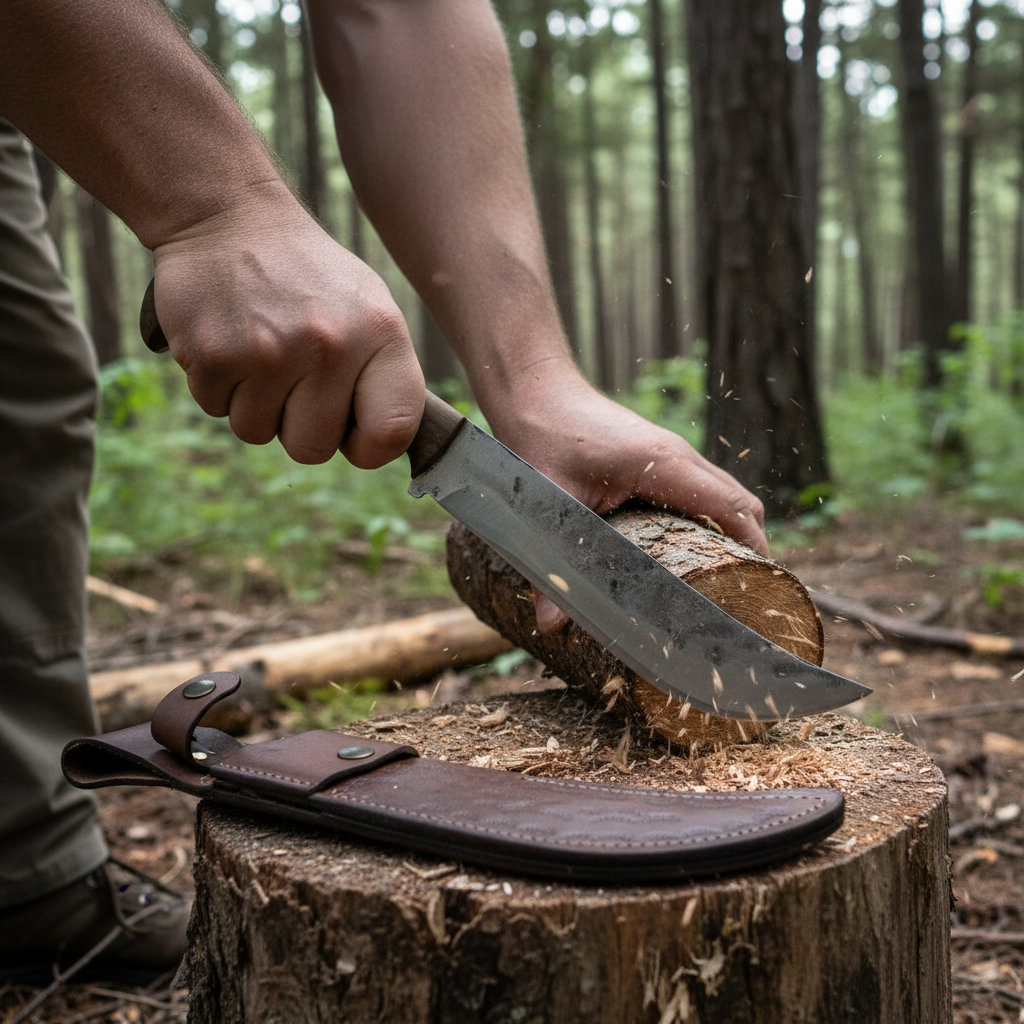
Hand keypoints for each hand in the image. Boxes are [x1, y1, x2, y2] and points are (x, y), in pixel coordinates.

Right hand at [150, 184, 424, 467]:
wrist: (230, 216)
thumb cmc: (309, 279)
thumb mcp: (369, 310)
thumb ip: (385, 378)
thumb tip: (389, 445)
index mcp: (381, 334)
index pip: (392, 432)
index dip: (370, 447)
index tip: (353, 433)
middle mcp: (330, 345)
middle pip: (312, 449)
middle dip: (297, 425)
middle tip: (292, 376)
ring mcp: (270, 352)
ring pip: (257, 432)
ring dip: (254, 403)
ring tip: (260, 348)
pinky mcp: (214, 354)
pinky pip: (216, 409)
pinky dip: (218, 385)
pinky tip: (230, 339)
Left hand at [485, 368, 767, 631]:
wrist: (538, 391)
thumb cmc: (543, 438)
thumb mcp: (547, 502)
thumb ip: (552, 562)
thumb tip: (550, 623)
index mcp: (662, 463)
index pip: (731, 506)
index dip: (754, 547)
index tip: (762, 587)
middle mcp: (679, 454)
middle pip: (740, 502)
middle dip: (751, 547)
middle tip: (745, 594)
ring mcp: (673, 451)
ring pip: (725, 492)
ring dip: (733, 531)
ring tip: (726, 580)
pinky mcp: (661, 453)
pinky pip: (704, 487)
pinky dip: (713, 516)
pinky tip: (692, 548)